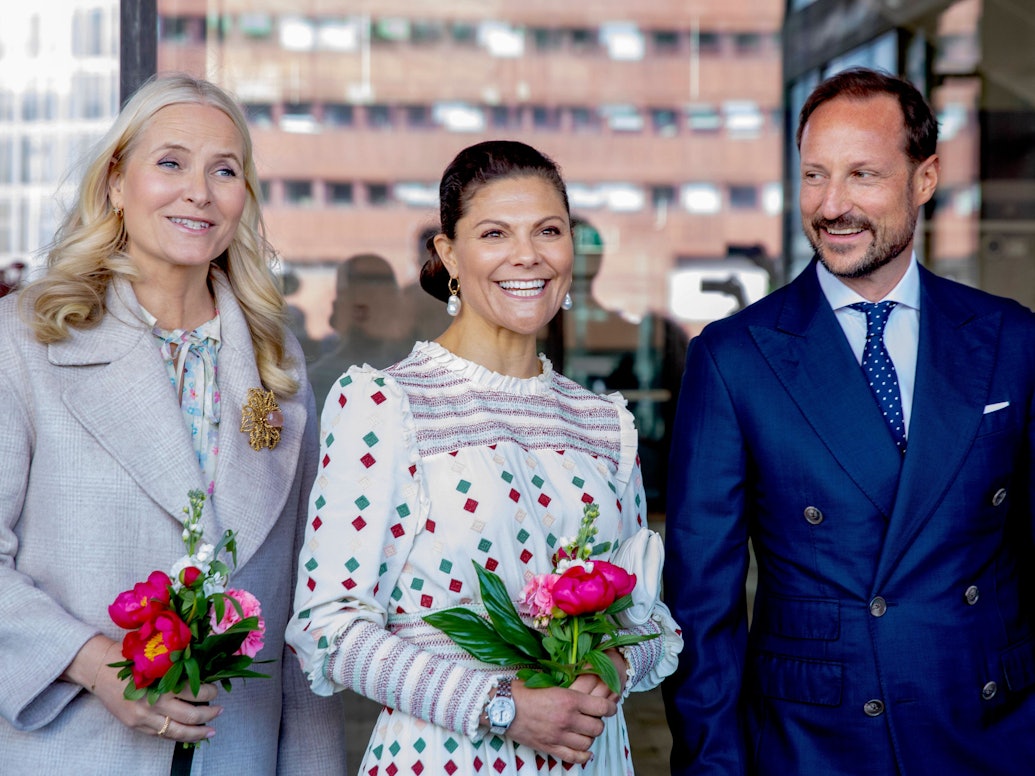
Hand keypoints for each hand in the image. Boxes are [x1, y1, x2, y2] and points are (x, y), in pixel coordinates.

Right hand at [64, 635, 221, 742]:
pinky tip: (190, 734)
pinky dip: (178, 736)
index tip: (217, 689)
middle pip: (190, 714)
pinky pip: (162, 735)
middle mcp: (155, 701)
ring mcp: (144, 717)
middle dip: (209, 714)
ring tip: (211, 730)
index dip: (210, 692)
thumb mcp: (157, 657)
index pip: (194, 691)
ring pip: (178, 731)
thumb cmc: (131, 658)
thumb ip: (176, 667)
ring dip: (198, 732)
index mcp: (162, 681)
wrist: (100, 670)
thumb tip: (203, 673)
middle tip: (220, 710)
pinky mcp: (136, 725)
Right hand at [505, 677, 617, 764]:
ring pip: (588, 743)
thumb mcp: (551, 683)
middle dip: (599, 723)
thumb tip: (588, 688)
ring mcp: (559, 736)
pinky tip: (584, 750)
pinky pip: (574, 757)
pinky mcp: (550, 747)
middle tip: (593, 718)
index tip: (610, 707)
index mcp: (569, 699)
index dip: (611, 708)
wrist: (503, 706)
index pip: (602, 708)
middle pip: (598, 727)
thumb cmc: (525, 690)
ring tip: (585, 731)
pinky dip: (583, 755)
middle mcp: (567, 719)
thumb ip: (570, 690)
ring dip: (589, 738)